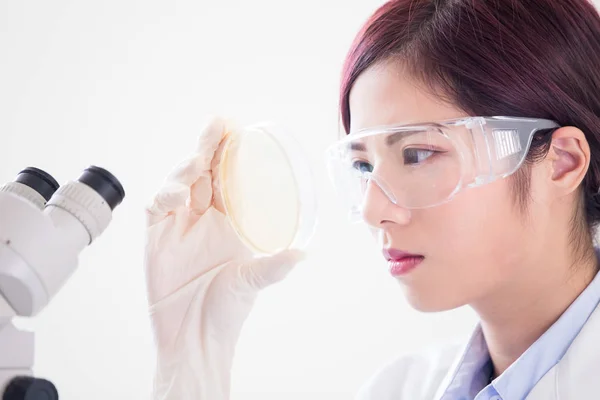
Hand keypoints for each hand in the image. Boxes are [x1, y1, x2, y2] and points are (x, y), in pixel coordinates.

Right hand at [144, 117, 303, 399]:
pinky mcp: (156, 237)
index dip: (232, 152)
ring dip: (187, 166)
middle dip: (209, 145)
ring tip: (198, 160)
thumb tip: (304, 253)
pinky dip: (164, 195)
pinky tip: (176, 197)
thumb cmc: (226, 311)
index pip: (230, 177)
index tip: (237, 129)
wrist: (193, 339)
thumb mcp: (252, 283)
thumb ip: (273, 268)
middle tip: (217, 123)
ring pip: (180, 182)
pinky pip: (156, 206)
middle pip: (205, 171)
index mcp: (232, 222)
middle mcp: (206, 218)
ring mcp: (180, 225)